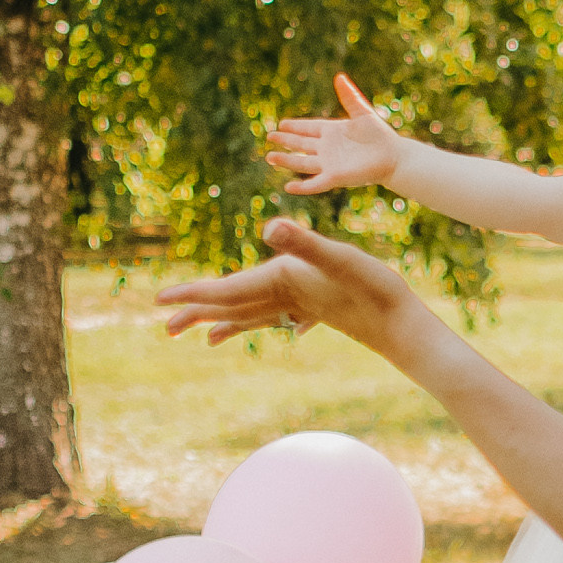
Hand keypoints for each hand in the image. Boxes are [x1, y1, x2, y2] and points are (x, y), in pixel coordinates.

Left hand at [158, 215, 421, 354]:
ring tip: (206, 336)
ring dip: (228, 322)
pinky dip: (269, 320)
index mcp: (282, 280)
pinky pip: (281, 315)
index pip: (227, 290)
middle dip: (199, 314)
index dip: (192, 293)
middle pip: (233, 307)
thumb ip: (303, 242)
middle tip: (165, 327)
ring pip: (254, 314)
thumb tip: (269, 226)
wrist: (403, 324)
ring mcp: (303, 306)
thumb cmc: (372, 288)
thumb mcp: (337, 256)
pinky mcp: (320, 308)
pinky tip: (282, 325)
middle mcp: (286, 296)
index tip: (160, 300)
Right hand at [267, 72, 403, 194]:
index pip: (309, 128)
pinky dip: (302, 187)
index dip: (295, 126)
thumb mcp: (362, 112)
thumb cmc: (380, 135)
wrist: (393, 157)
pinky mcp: (335, 177)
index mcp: (332, 132)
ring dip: (286, 160)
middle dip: (285, 141)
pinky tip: (288, 187)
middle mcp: (327, 148)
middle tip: (269, 137)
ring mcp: (329, 163)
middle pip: (301, 144)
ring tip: (270, 157)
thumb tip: (339, 77)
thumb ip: (349, 97)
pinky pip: (315, 183)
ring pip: (302, 162)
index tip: (281, 124)